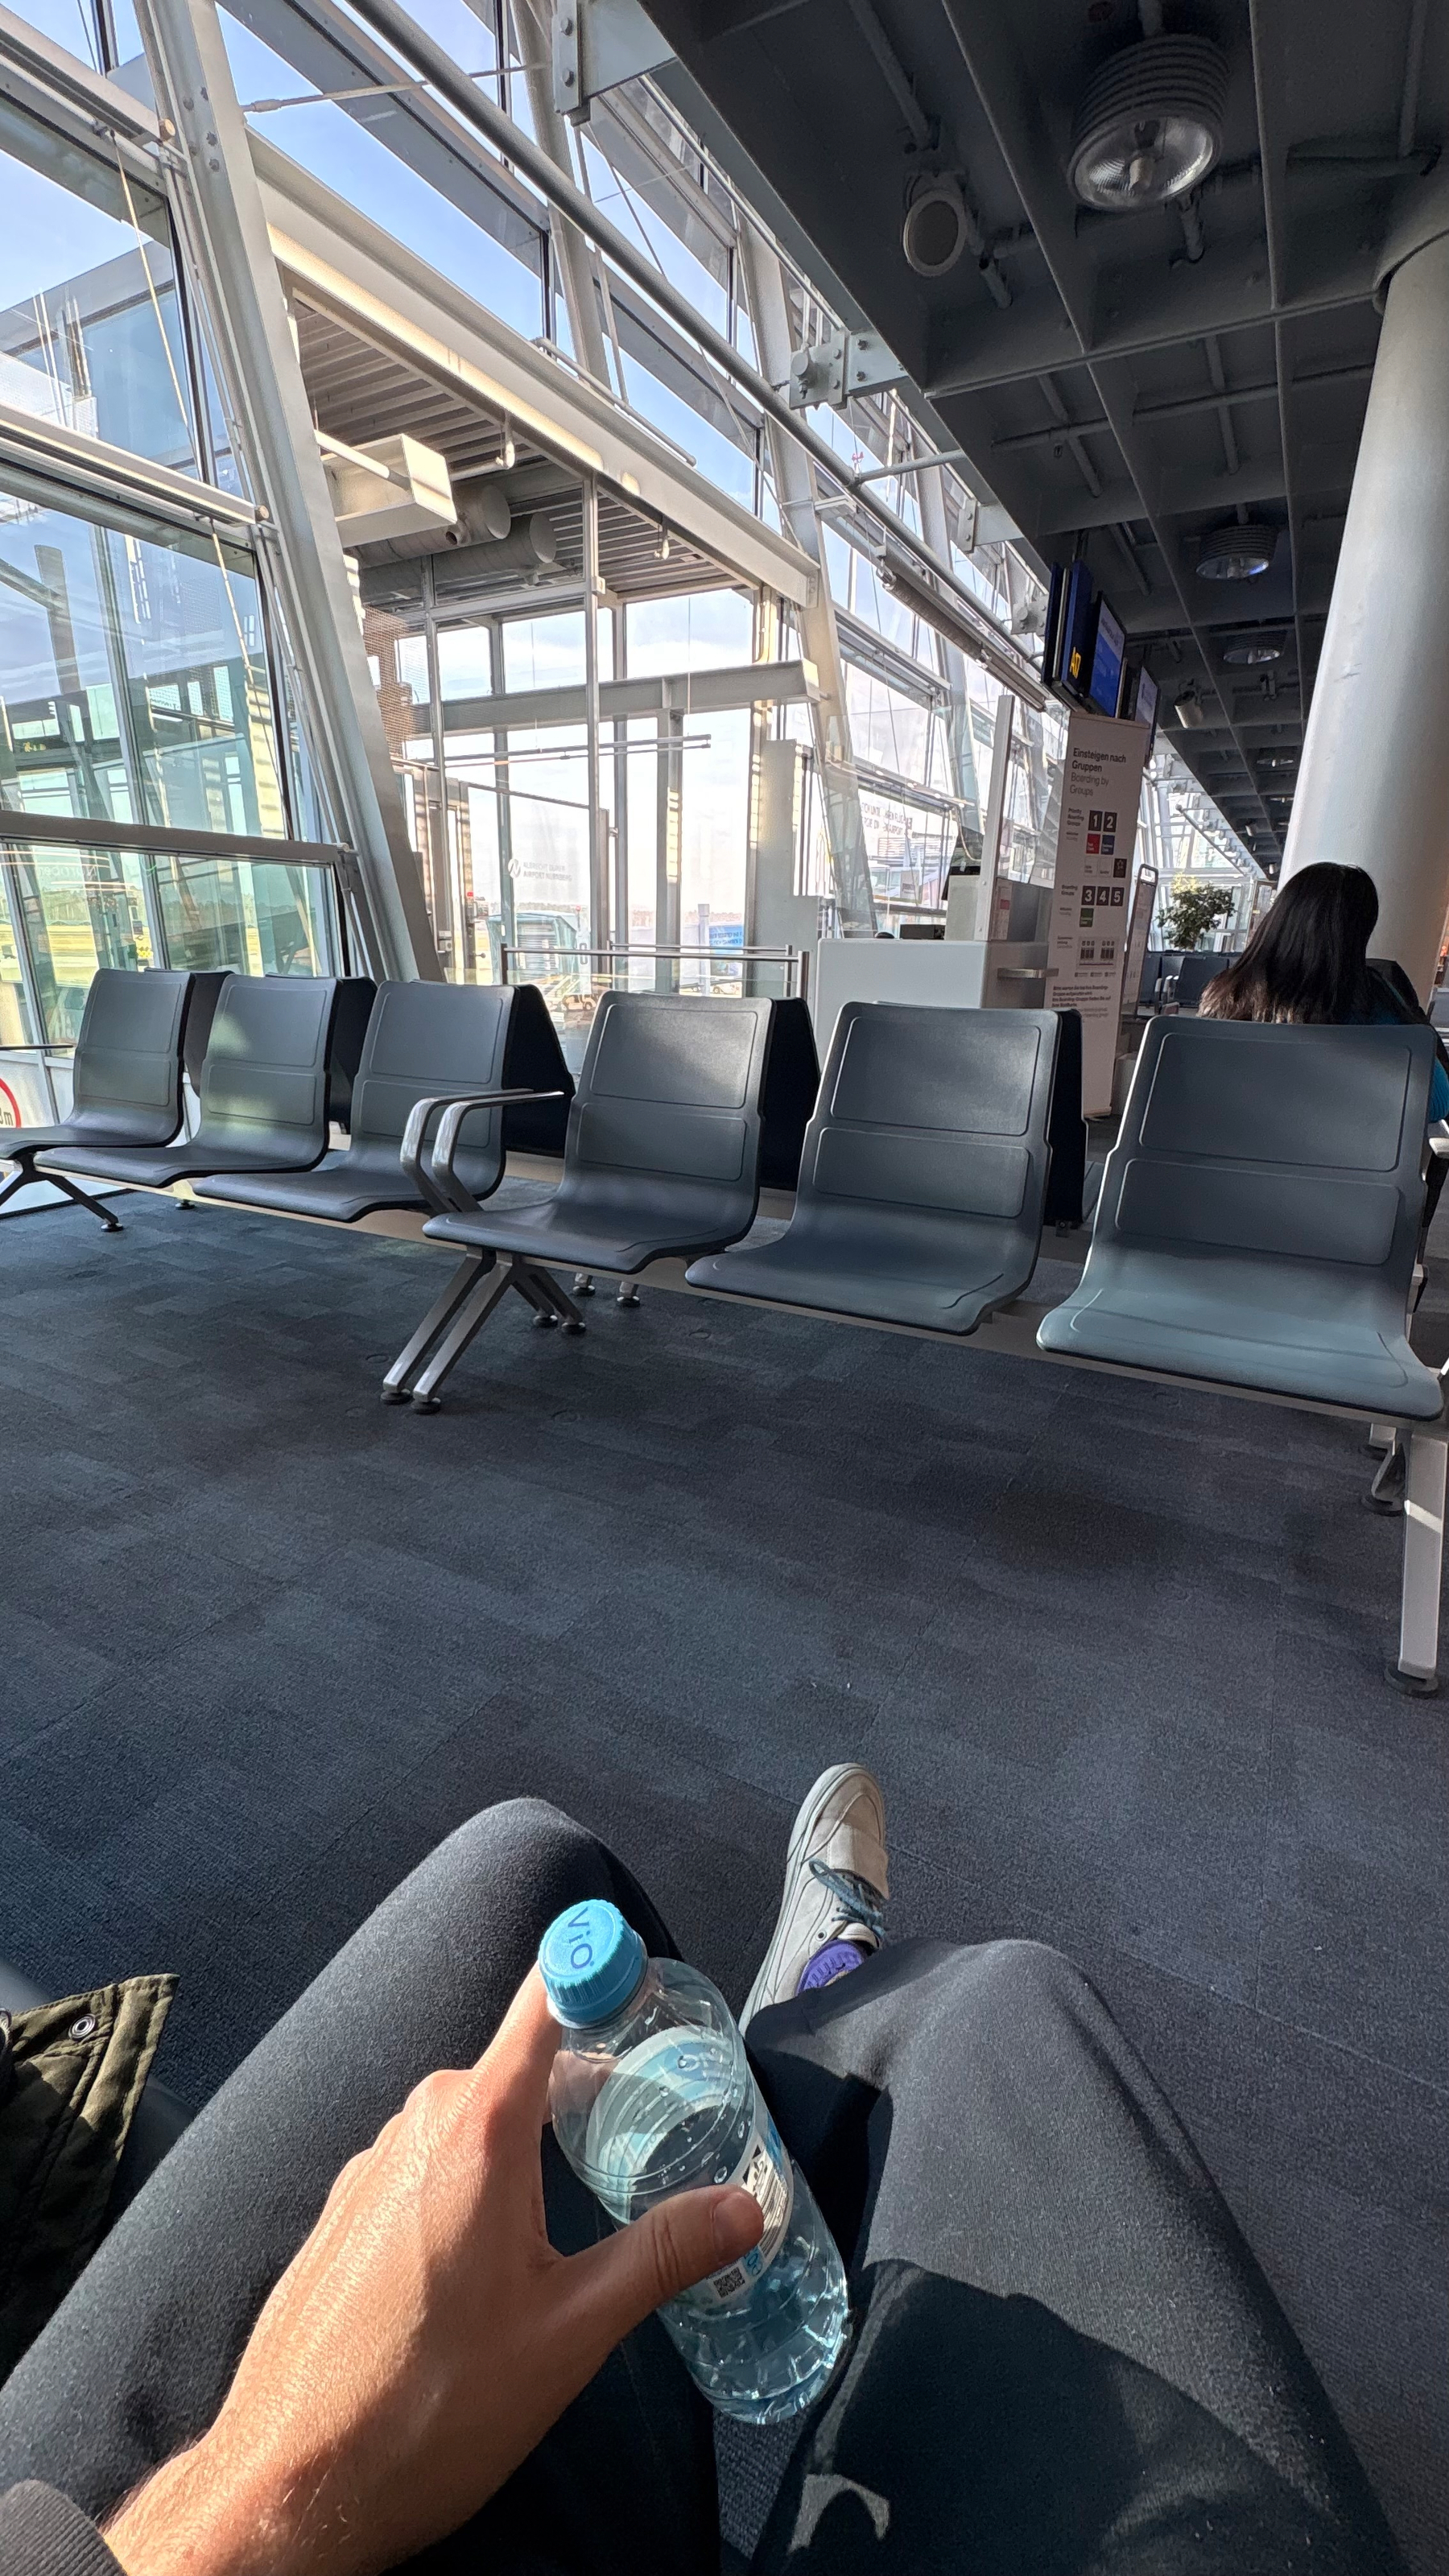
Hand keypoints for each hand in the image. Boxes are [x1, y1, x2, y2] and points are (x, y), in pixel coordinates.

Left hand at [105, 1967, 760, 2575]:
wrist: (289, 2485)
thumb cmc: (431, 2409)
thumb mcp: (570, 2335)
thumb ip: (661, 2255)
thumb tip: (744, 2207)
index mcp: (478, 2127)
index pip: (547, 1998)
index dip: (601, 1972)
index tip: (652, 1983)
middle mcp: (418, 2124)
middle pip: (521, 2067)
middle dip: (586, 2091)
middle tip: (648, 2140)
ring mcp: (371, 2166)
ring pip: (474, 2122)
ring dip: (528, 2148)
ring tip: (579, 2214)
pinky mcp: (345, 2212)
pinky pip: (429, 2166)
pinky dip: (474, 2186)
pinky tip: (492, 2264)